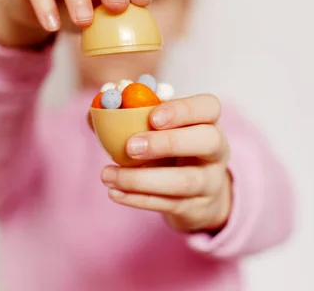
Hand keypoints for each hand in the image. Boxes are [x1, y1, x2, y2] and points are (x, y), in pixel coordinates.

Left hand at [100, 94, 233, 232]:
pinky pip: (168, 204)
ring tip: (107, 174)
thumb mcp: (158, 131)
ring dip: (141, 179)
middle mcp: (216, 150)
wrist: (196, 195)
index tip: (152, 117)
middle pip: (208, 141)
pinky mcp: (195, 207)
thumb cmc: (170, 151)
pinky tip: (114, 192)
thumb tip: (96, 109)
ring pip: (185, 181)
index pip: (208, 107)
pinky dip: (138, 198)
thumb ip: (128, 116)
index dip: (183, 110)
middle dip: (168, 143)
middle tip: (130, 147)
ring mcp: (209, 181)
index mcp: (208, 122)